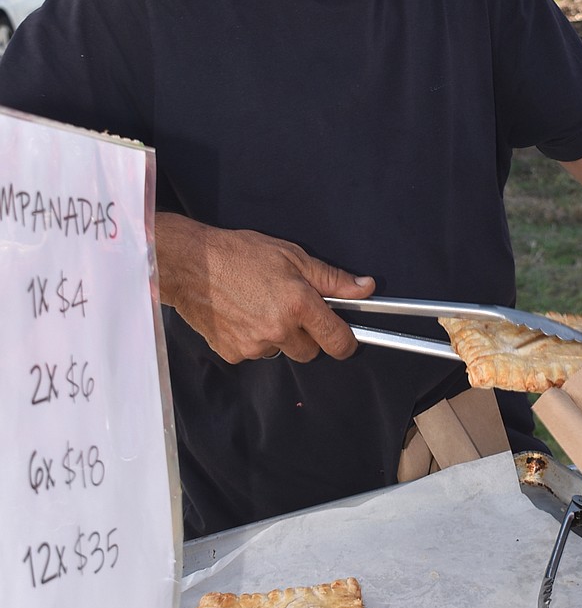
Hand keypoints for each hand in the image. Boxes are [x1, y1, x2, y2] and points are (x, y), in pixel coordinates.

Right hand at [155, 213, 374, 363]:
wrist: (190, 264)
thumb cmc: (239, 254)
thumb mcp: (292, 256)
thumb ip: (332, 278)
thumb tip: (365, 288)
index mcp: (298, 304)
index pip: (337, 340)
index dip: (346, 342)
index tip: (346, 340)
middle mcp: (278, 329)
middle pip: (310, 353)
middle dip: (307, 336)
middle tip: (292, 310)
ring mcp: (254, 344)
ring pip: (280, 352)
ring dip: (278, 336)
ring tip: (260, 306)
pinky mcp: (232, 353)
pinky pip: (254, 353)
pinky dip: (252, 339)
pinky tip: (241, 315)